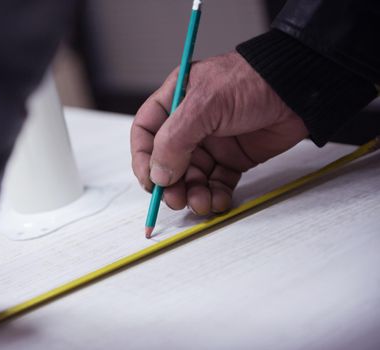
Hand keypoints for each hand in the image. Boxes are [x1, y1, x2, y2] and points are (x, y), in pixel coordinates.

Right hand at [131, 52, 308, 214]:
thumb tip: (158, 174)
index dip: (142, 158)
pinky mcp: (233, 158)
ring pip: (191, 176)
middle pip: (167, 161)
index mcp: (175, 100)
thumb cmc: (252, 82)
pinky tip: (219, 200)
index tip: (149, 181)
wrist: (298, 90)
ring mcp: (212, 142)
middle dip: (170, 184)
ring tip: (202, 203)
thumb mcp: (205, 104)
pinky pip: (216, 182)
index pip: (146, 132)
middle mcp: (190, 123)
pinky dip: (215, 195)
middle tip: (176, 199)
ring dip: (193, 194)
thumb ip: (175, 139)